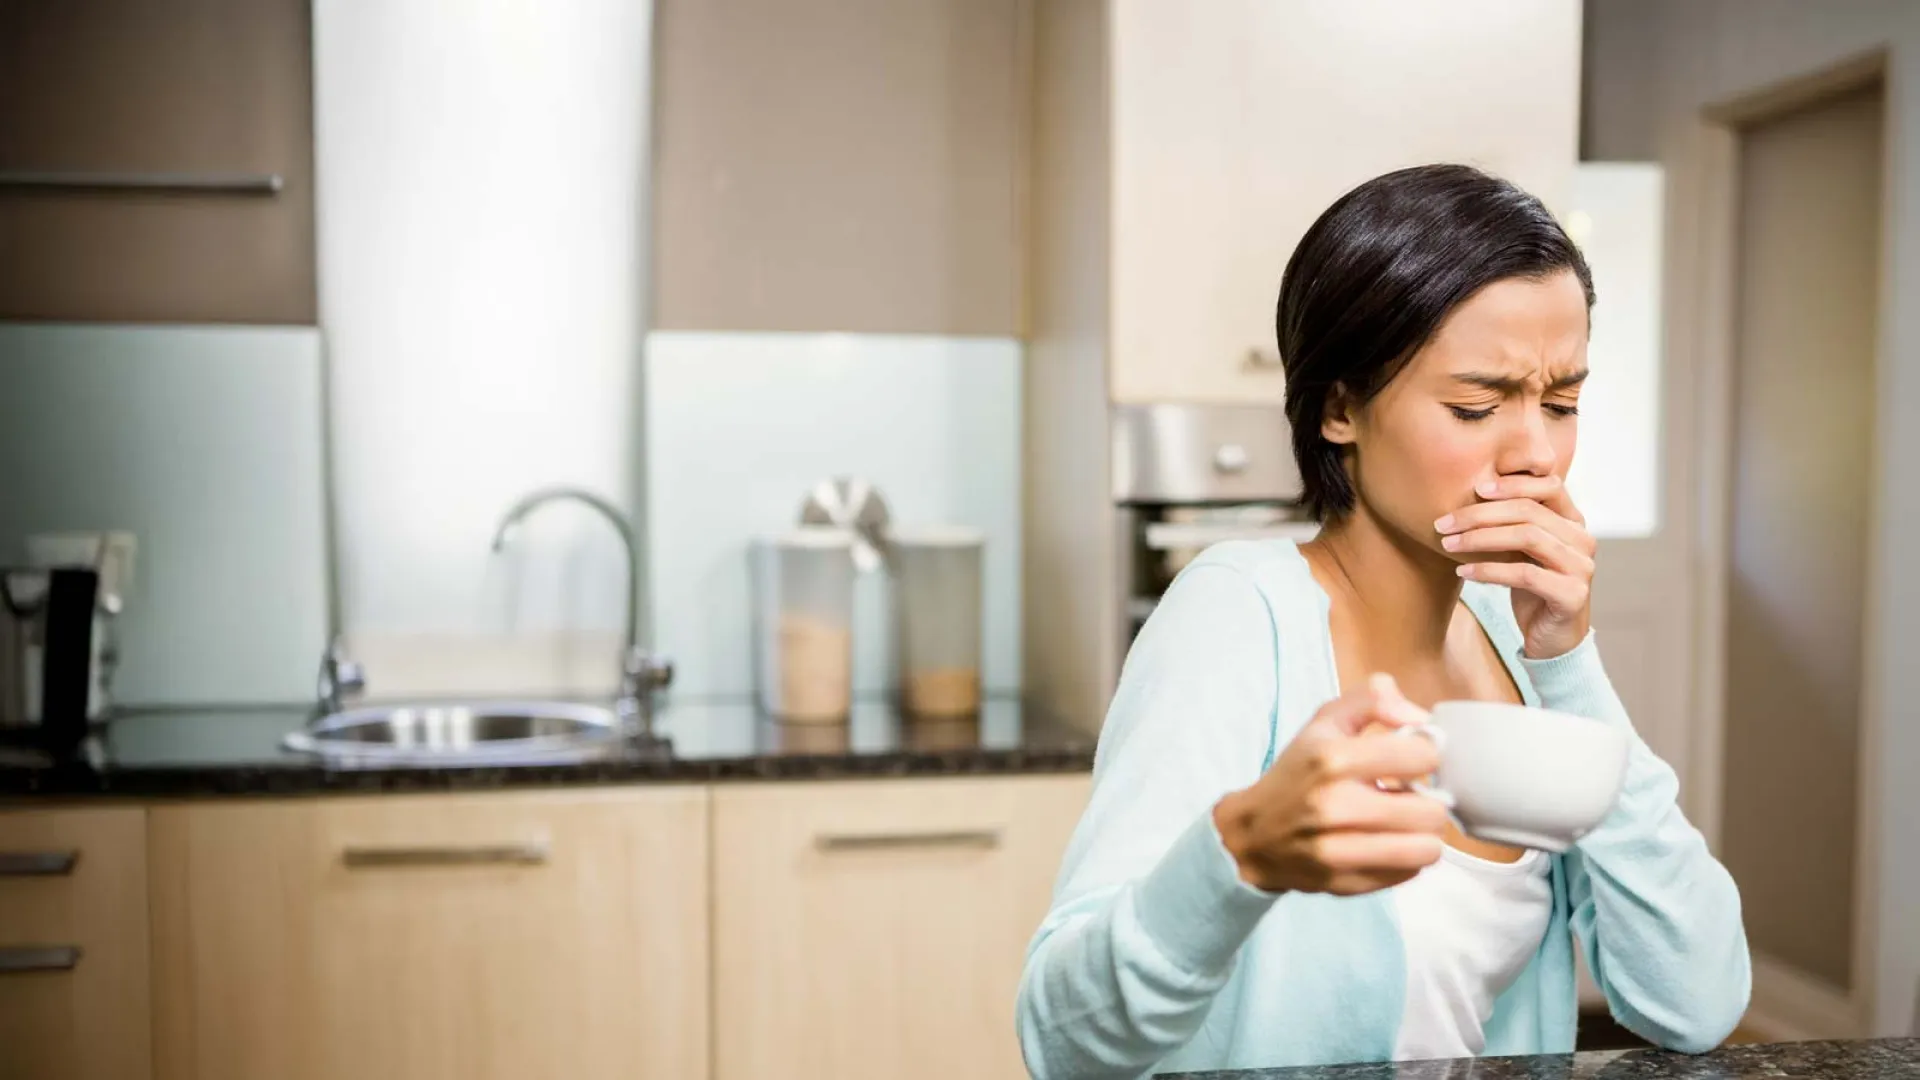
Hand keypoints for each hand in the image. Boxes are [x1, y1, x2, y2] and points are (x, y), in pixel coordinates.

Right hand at [1213, 675, 1449, 895]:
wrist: (1252, 835)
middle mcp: (1335, 807)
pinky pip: (1409, 874)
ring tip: (1404, 823)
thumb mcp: (1324, 722)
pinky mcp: (1345, 884)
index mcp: (1332, 759)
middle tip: (1408, 796)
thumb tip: (1421, 719)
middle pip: (1432, 810)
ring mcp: (1339, 852)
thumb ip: (1373, 700)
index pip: (1423, 756)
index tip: (1411, 759)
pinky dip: (1406, 859)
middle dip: (1427, 800)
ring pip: (1427, 849)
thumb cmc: (1297, 774)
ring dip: (1422, 834)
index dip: (1425, 754)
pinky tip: (1387, 844)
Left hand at [1436, 474, 1594, 658]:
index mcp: (1573, 522)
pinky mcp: (1572, 595)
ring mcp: (1581, 567)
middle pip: (1529, 511)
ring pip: (1527, 537)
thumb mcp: (1522, 551)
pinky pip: (1525, 574)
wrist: (1552, 639)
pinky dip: (1489, 570)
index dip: (1513, 483)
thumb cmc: (1533, 589)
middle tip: (1443, 523)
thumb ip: (1513, 523)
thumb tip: (1472, 492)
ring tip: (1448, 544)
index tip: (1476, 488)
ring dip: (1480, 539)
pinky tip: (1464, 570)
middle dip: (1480, 514)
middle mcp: (1582, 540)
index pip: (1549, 486)